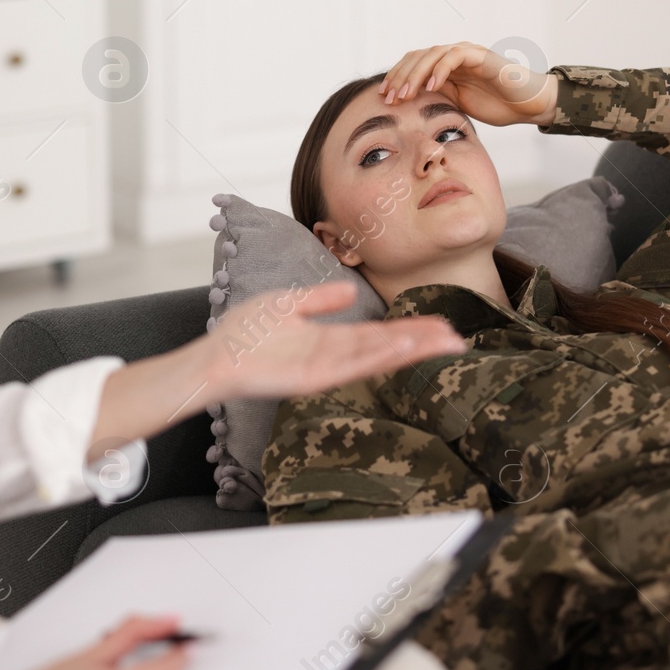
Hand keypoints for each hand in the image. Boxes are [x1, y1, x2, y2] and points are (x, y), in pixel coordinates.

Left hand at [201, 279, 466, 401]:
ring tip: (438, 343)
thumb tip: (351, 291)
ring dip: (406, 350)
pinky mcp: (310, 379)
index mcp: (328, 339)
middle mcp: (332, 355)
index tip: (439, 325)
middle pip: (385, 347)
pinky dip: (374, 358)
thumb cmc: (243, 334)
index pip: (378, 333)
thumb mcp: (287, 304)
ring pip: (374, 357)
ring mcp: (323, 369)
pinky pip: (349, 367)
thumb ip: (320, 300)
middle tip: (456, 339)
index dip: (408, 330)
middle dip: (419, 342)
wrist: (213, 356)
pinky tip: (398, 349)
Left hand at [379, 41, 557, 126]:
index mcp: (445, 67)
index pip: (413, 65)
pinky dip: (440, 70)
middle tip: (389, 98)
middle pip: (417, 57)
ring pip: (432, 55)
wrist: (527, 105)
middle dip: (400, 77)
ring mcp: (467, 53)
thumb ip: (437, 99)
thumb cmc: (497, 105)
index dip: (396, 78)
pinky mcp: (480, 56)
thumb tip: (408, 107)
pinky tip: (430, 86)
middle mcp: (453, 56)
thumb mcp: (458, 105)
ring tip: (405, 94)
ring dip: (415, 74)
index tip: (383, 97)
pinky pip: (454, 57)